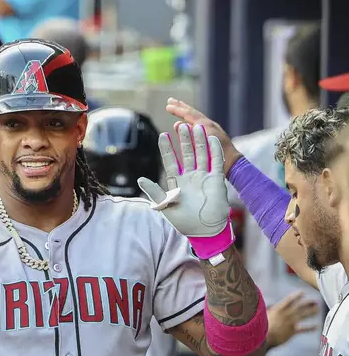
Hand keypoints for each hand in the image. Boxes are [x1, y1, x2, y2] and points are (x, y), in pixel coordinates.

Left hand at [138, 124, 232, 256]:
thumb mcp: (165, 205)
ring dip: (199, 141)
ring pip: (201, 154)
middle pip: (186, 154)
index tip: (163, 135)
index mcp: (176, 182)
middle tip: (180, 125)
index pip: (170, 161)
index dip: (167, 149)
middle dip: (183, 140)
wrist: (204, 231)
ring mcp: (203, 177)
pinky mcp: (216, 180)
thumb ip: (154, 191)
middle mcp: (190, 177)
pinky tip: (212, 138)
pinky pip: (216, 162)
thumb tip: (140, 179)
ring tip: (196, 126)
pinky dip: (214, 150)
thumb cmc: (183, 221)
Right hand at [166, 98, 242, 174]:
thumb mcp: (200, 146)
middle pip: (193, 112)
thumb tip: (177, 124)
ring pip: (197, 116)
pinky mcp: (214, 134)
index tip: (167, 106)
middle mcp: (210, 124)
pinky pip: (201, 122)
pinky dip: (192, 119)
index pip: (189, 115)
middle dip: (181, 106)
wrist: (234, 164)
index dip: (177, 110)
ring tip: (178, 107)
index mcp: (207, 126)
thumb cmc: (217, 157)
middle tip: (170, 100)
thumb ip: (189, 134)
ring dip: (186, 111)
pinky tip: (188, 122)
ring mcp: (214, 128)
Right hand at [266, 291, 318, 347]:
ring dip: (311, 312)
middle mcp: (286, 314)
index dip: (296, 296)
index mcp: (278, 309)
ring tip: (318, 309)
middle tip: (315, 300)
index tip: (302, 292)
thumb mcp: (263, 314)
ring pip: (303, 315)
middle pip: (299, 307)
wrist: (264, 337)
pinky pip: (304, 329)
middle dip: (308, 303)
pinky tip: (316, 326)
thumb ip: (269, 309)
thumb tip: (270, 306)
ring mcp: (290, 322)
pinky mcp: (293, 331)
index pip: (289, 300)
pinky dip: (310, 327)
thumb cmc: (260, 325)